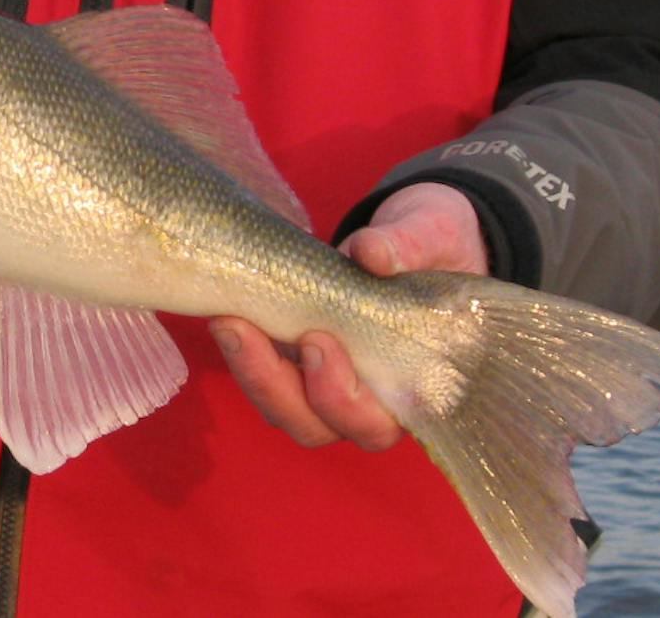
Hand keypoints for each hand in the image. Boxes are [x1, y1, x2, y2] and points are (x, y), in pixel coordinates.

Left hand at [210, 182, 488, 451]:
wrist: (416, 235)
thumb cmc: (435, 245)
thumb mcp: (432, 235)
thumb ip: (409, 246)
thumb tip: (371, 254)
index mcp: (412, 386)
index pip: (374, 425)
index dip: (342, 400)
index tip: (319, 342)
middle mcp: (366, 395)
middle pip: (315, 425)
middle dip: (276, 387)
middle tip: (247, 330)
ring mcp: (324, 378)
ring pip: (281, 406)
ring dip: (250, 370)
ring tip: (226, 320)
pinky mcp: (294, 353)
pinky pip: (263, 371)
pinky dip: (242, 350)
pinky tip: (224, 311)